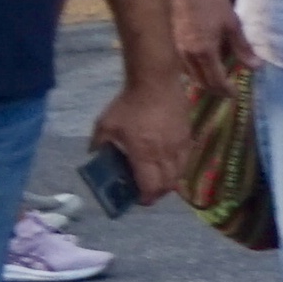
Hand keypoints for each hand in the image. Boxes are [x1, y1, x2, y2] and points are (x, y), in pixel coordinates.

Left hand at [90, 73, 193, 208]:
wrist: (156, 82)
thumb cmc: (128, 104)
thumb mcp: (105, 124)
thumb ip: (99, 144)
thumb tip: (94, 155)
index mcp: (143, 154)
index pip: (150, 186)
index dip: (145, 198)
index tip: (138, 199)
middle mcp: (165, 153)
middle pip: (167, 184)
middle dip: (157, 193)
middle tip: (147, 192)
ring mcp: (179, 145)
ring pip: (180, 173)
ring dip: (169, 181)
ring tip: (159, 179)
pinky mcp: (188, 135)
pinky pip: (186, 159)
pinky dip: (178, 167)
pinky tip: (169, 162)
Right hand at [169, 0, 256, 86]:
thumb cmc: (211, 4)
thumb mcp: (232, 24)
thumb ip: (243, 48)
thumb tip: (256, 67)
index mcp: (204, 52)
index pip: (216, 81)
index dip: (227, 90)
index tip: (236, 94)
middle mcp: (187, 56)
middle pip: (202, 83)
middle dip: (216, 89)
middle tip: (229, 88)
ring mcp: (176, 52)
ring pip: (191, 76)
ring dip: (205, 81)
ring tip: (219, 76)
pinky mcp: (170, 46)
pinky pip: (183, 67)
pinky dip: (195, 71)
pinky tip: (204, 63)